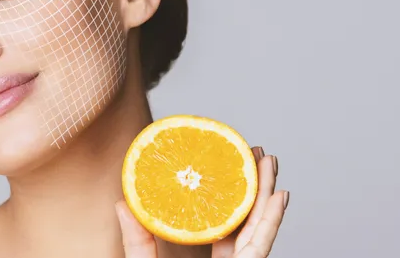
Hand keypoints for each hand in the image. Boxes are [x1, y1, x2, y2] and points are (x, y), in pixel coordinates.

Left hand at [115, 146, 287, 257]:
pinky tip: (279, 197)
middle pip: (243, 217)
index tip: (228, 161)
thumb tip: (121, 201)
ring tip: (270, 162)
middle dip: (253, 185)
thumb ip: (137, 241)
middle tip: (257, 152)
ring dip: (266, 194)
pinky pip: (260, 247)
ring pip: (257, 227)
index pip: (218, 219)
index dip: (226, 191)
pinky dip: (272, 222)